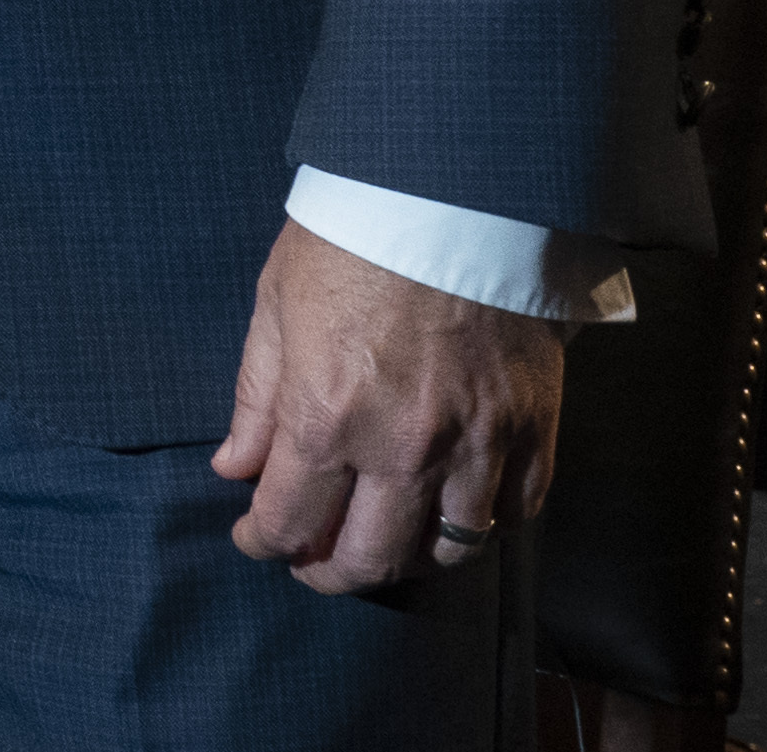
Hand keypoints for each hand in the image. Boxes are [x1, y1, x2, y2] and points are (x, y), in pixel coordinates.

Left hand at [213, 218, 565, 592]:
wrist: (450, 194)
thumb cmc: (350, 242)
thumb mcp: (275, 308)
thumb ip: (256, 399)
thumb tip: (234, 466)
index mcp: (327, 417)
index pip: (288, 519)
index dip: (263, 542)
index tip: (255, 540)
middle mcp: (403, 447)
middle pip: (370, 556)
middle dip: (331, 573)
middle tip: (314, 564)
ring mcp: (476, 444)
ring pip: (447, 549)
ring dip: (408, 560)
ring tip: (383, 546)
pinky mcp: (532, 429)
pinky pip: (515, 512)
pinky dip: (484, 527)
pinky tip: (454, 516)